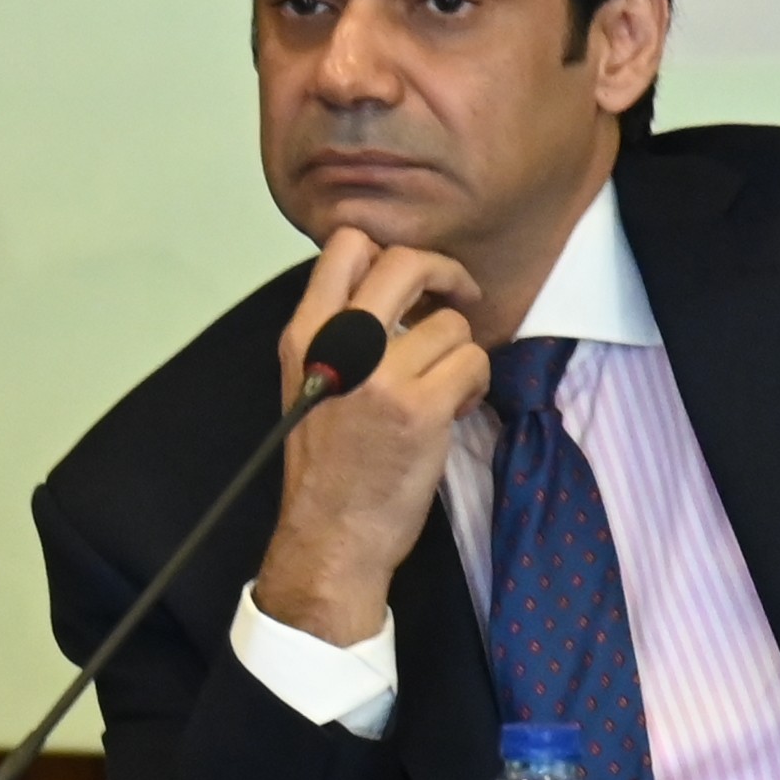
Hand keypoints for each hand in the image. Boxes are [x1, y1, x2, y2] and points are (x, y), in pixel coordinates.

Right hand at [250, 229, 485, 645]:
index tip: (408, 277)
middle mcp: (340, 344)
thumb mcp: (308, 382)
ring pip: (450, 323)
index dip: (389, 248)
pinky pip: (472, 363)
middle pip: (404, 261)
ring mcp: (381, 376)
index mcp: (306, 334)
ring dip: (459, 353)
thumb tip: (390, 286)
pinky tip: (452, 411)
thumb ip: (337, 330)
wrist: (330, 534)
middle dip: (444, 273)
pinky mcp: (420, 409)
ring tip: (444, 388)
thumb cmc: (326, 466)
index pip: (346, 245)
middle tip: (459, 295)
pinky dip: (473, 385)